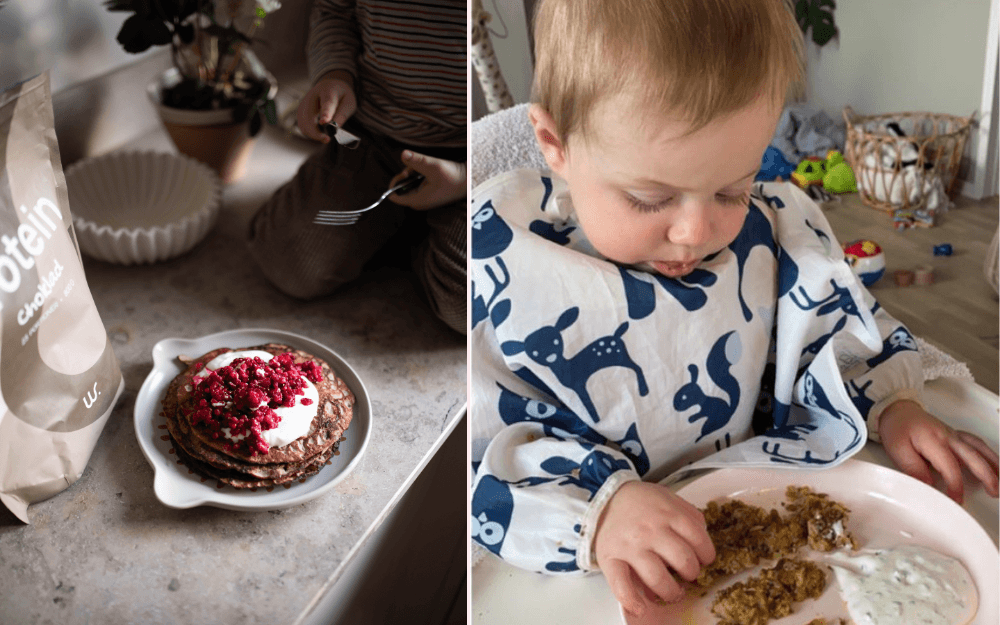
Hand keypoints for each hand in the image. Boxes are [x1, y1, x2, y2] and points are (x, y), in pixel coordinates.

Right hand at [296, 70, 357, 142]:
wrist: (329, 87)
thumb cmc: (341, 96)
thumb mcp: (348, 103)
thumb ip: (342, 115)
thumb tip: (334, 129)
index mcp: (328, 90)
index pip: (326, 103)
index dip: (325, 113)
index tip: (323, 122)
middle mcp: (312, 96)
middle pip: (309, 116)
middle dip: (315, 131)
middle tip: (327, 139)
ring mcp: (304, 104)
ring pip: (304, 123)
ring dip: (313, 134)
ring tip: (325, 138)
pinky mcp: (300, 112)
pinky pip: (303, 126)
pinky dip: (310, 133)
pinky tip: (319, 135)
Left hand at [387, 151, 465, 210]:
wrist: (469, 181)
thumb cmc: (453, 177)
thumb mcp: (433, 166)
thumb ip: (416, 160)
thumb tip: (403, 154)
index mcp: (416, 200)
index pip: (393, 196)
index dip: (395, 182)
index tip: (405, 171)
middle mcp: (418, 202)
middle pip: (401, 189)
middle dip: (405, 176)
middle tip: (416, 167)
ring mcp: (424, 198)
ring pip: (409, 184)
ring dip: (413, 173)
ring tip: (426, 167)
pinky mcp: (428, 194)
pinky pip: (416, 184)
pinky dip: (419, 175)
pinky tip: (430, 171)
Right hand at [594, 481, 714, 616]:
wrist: (605, 497)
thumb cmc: (640, 502)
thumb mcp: (669, 498)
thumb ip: (689, 515)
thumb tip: (703, 540)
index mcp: (669, 513)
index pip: (699, 540)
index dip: (707, 555)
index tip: (703, 559)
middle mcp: (651, 530)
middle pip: (684, 561)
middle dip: (692, 573)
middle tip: (687, 573)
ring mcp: (631, 546)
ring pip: (658, 578)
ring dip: (671, 591)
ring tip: (672, 591)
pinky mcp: (611, 558)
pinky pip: (622, 585)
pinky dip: (632, 600)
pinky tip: (641, 608)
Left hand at [879, 399, 999, 503]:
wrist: (896, 409)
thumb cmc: (896, 428)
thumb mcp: (898, 450)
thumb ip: (914, 469)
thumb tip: (929, 486)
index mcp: (933, 441)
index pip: (950, 467)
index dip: (956, 486)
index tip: (956, 500)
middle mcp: (948, 436)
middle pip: (972, 457)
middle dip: (986, 476)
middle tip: (993, 492)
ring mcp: (953, 434)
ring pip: (979, 448)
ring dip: (992, 464)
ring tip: (999, 481)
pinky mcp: (954, 434)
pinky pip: (976, 442)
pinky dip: (987, 453)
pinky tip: (992, 462)